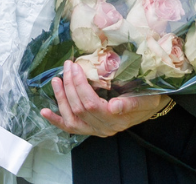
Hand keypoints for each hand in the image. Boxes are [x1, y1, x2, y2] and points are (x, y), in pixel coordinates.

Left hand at [41, 61, 170, 137]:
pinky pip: (71, 127)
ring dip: (61, 98)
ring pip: (72, 118)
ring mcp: (96, 129)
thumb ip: (131, 104)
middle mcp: (105, 128)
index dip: (79, 85)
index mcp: (117, 119)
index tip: (75, 66)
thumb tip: (114, 106)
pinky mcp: (90, 128)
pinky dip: (56, 120)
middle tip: (68, 65)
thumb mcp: (145, 98)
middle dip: (70, 84)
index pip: (91, 104)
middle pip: (80, 107)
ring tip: (56, 80)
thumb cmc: (147, 97)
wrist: (150, 105)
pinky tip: (44, 112)